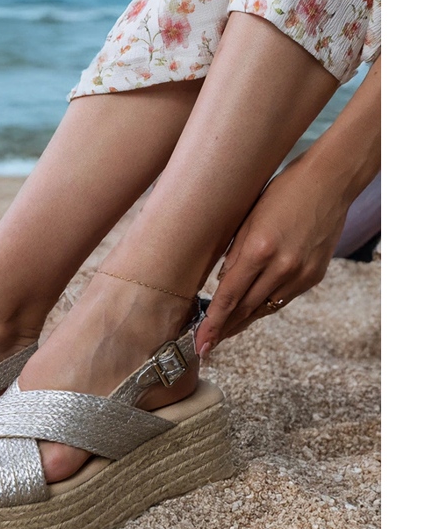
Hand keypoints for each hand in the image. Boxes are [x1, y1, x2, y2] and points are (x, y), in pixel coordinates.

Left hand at [195, 152, 350, 356]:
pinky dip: (265, 306)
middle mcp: (282, 267)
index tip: (201, 343)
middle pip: (246, 309)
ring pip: (265, 308)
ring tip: (224, 333)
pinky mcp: (314, 275)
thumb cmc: (280, 193)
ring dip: (243, 321)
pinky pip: (283, 299)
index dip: (213, 323)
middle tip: (206, 345)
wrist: (328, 183)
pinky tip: (251, 312)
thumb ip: (234, 254)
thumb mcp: (247, 220)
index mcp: (259, 249)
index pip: (229, 296)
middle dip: (224, 329)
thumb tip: (223, 283)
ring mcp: (301, 274)